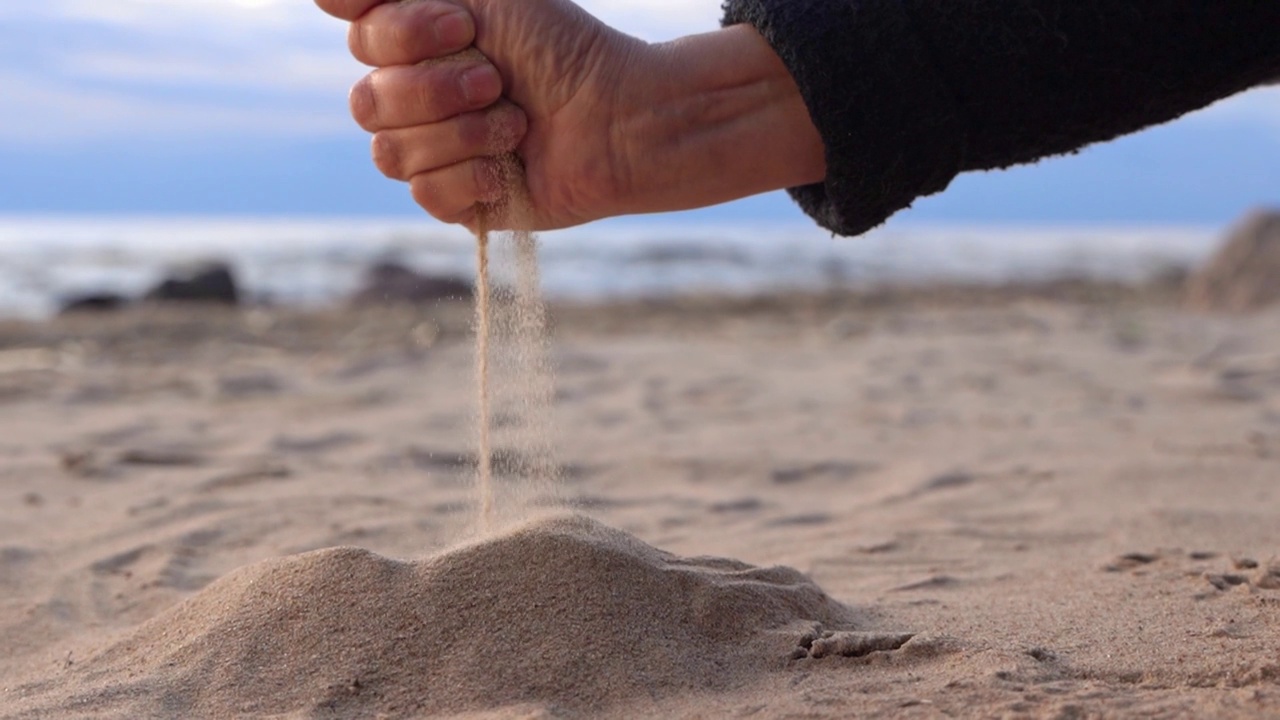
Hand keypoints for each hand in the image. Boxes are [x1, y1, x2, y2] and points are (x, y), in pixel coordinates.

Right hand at [316, 0, 825, 230]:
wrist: (620, 117)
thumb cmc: (562, 48)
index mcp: (418, 48)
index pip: (362, 40)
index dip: (405, 36)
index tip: (465, 25)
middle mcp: (419, 101)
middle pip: (367, 102)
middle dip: (437, 90)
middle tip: (497, 81)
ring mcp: (438, 154)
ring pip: (391, 153)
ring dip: (461, 134)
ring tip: (516, 126)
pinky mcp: (462, 201)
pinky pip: (425, 195)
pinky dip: (468, 178)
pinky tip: (506, 168)